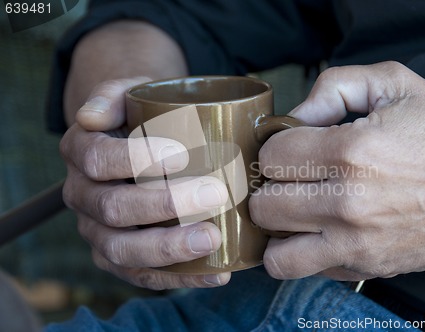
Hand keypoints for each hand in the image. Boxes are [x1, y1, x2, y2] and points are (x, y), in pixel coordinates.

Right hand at [60, 78, 230, 288]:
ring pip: (122, 249)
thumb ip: (110, 94)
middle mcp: (82, 194)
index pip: (98, 158)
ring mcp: (96, 230)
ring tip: (214, 239)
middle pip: (113, 207)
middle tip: (215, 194)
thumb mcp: (128, 92)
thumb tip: (91, 116)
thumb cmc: (142, 116)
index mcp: (80, 151)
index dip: (136, 159)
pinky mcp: (118, 255)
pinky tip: (217, 272)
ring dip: (169, 248)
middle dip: (165, 204)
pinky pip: (142, 275)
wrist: (141, 142)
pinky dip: (180, 276)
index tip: (181, 154)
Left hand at [249, 61, 424, 280]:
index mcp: (352, 153)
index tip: (293, 146)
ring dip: (277, 231)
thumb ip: (335, 86)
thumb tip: (294, 116)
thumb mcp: (396, 84)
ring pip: (276, 254)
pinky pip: (308, 270)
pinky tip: (318, 230)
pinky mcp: (366, 267)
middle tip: (291, 177)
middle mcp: (348, 204)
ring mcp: (356, 244)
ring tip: (292, 211)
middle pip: (265, 205)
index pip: (272, 157)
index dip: (277, 146)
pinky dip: (302, 252)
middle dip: (271, 187)